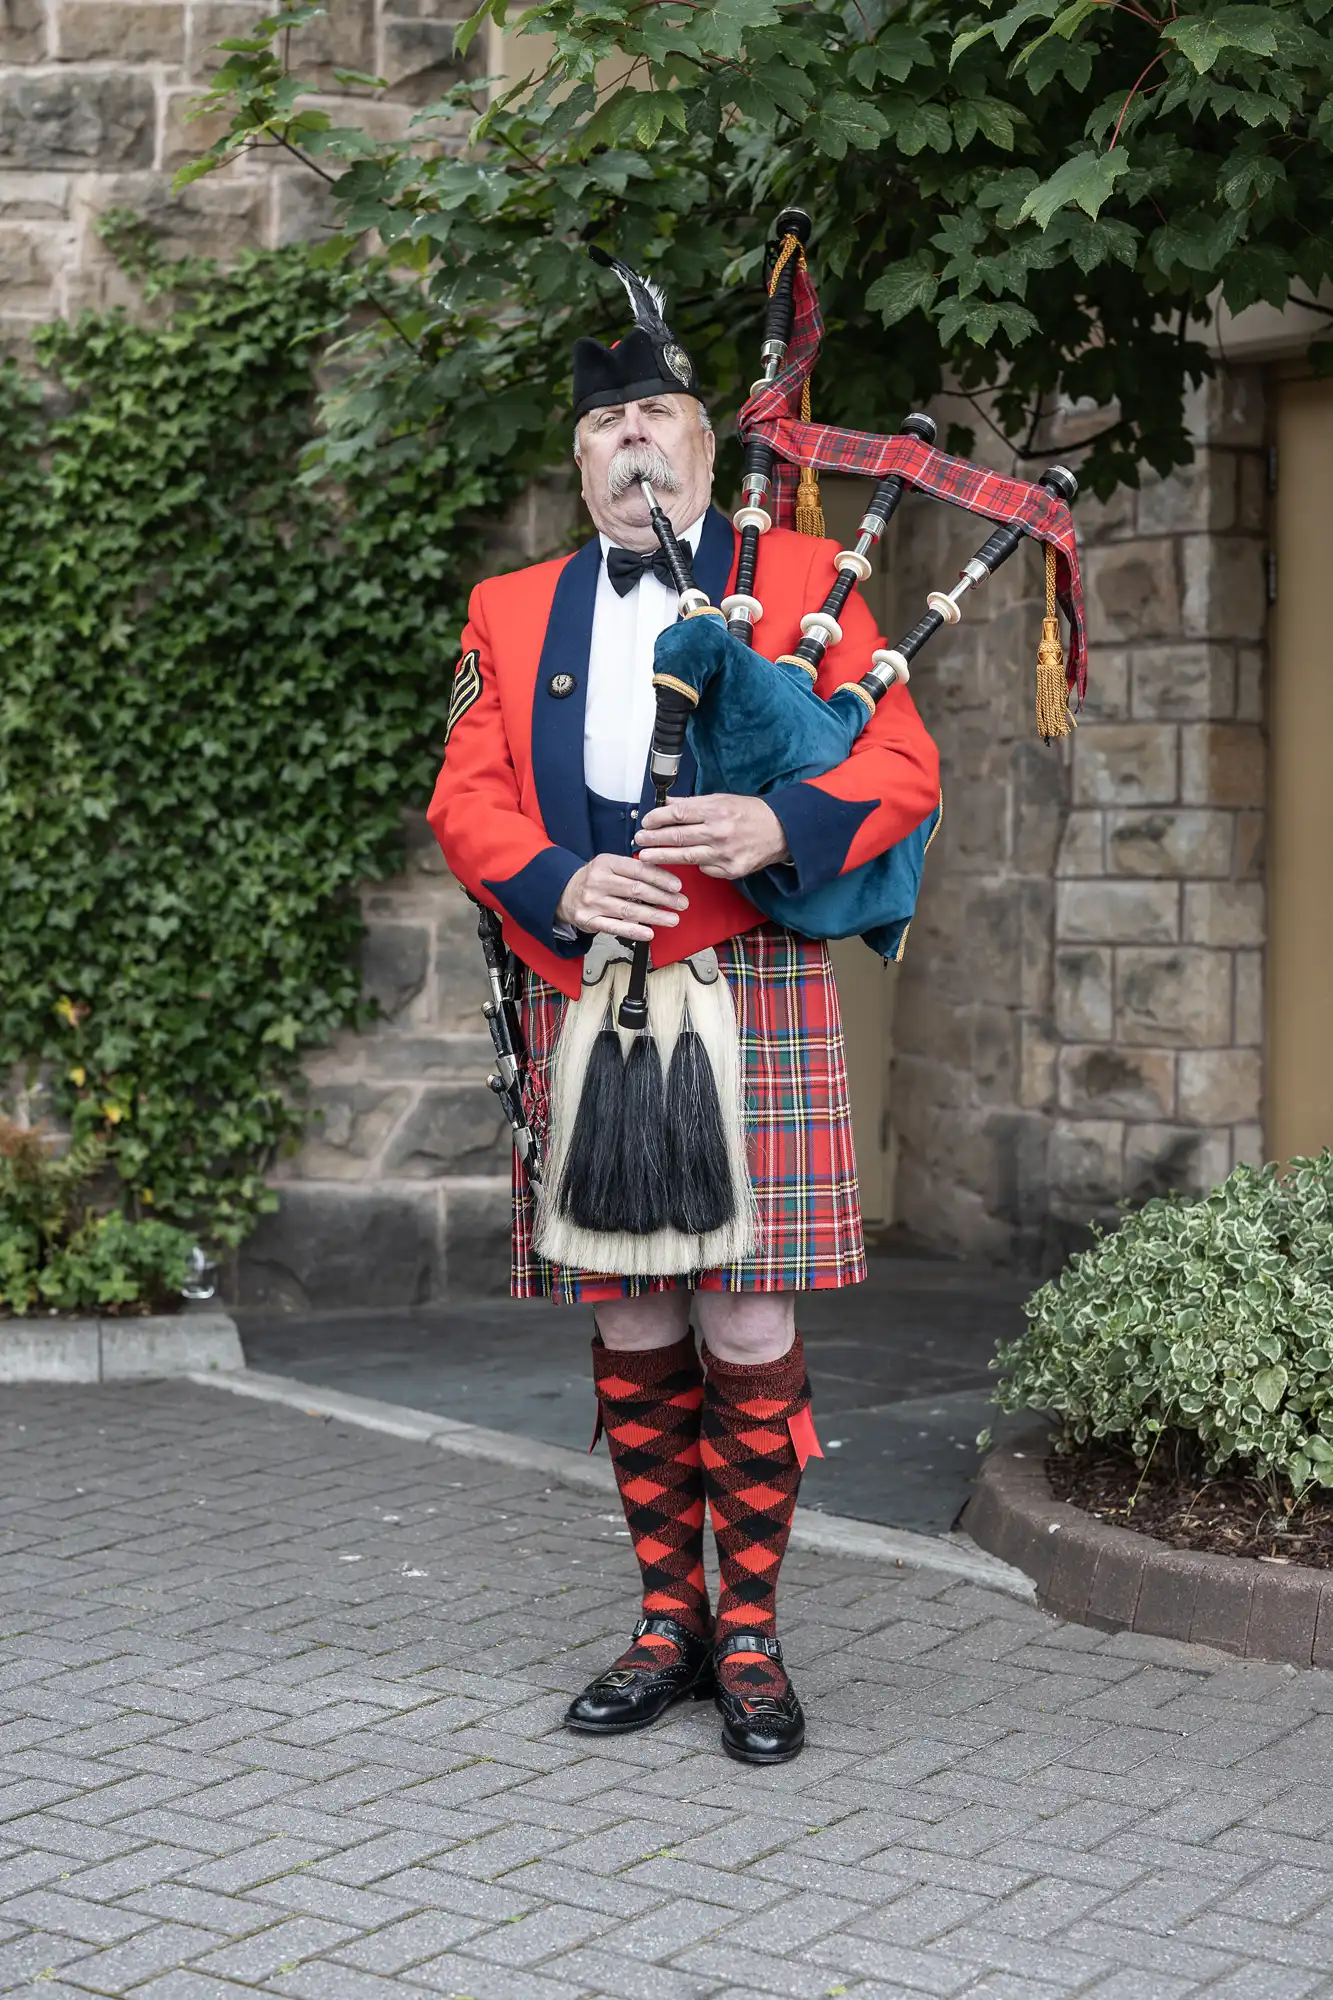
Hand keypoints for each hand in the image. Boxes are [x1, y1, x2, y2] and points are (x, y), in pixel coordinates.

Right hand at [556, 853, 689, 942]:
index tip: (677, 886)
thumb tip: (665, 878)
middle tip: (681, 903)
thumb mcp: (610, 866)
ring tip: (673, 919)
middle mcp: (598, 881)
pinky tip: (649, 933)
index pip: (639, 870)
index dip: (660, 878)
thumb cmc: (594, 879)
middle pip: (637, 890)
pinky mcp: (589, 920)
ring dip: (655, 916)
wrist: (563, 893)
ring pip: (629, 910)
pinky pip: (615, 927)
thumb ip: (633, 869)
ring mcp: (593, 902)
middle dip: (663, 898)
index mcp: (606, 863)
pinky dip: (634, 931)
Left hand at [634, 794, 788, 878]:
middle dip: (654, 839)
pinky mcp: (731, 870)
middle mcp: (719, 832)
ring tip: (646, 857)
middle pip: (678, 836)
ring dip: (663, 857)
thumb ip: (693, 804)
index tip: (646, 822)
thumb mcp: (722, 800)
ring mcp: (725, 853)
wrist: (782, 831)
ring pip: (687, 857)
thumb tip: (667, 803)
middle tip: (639, 841)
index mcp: (716, 810)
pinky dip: (697, 864)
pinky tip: (692, 860)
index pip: (679, 814)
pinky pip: (705, 869)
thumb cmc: (750, 813)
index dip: (658, 818)